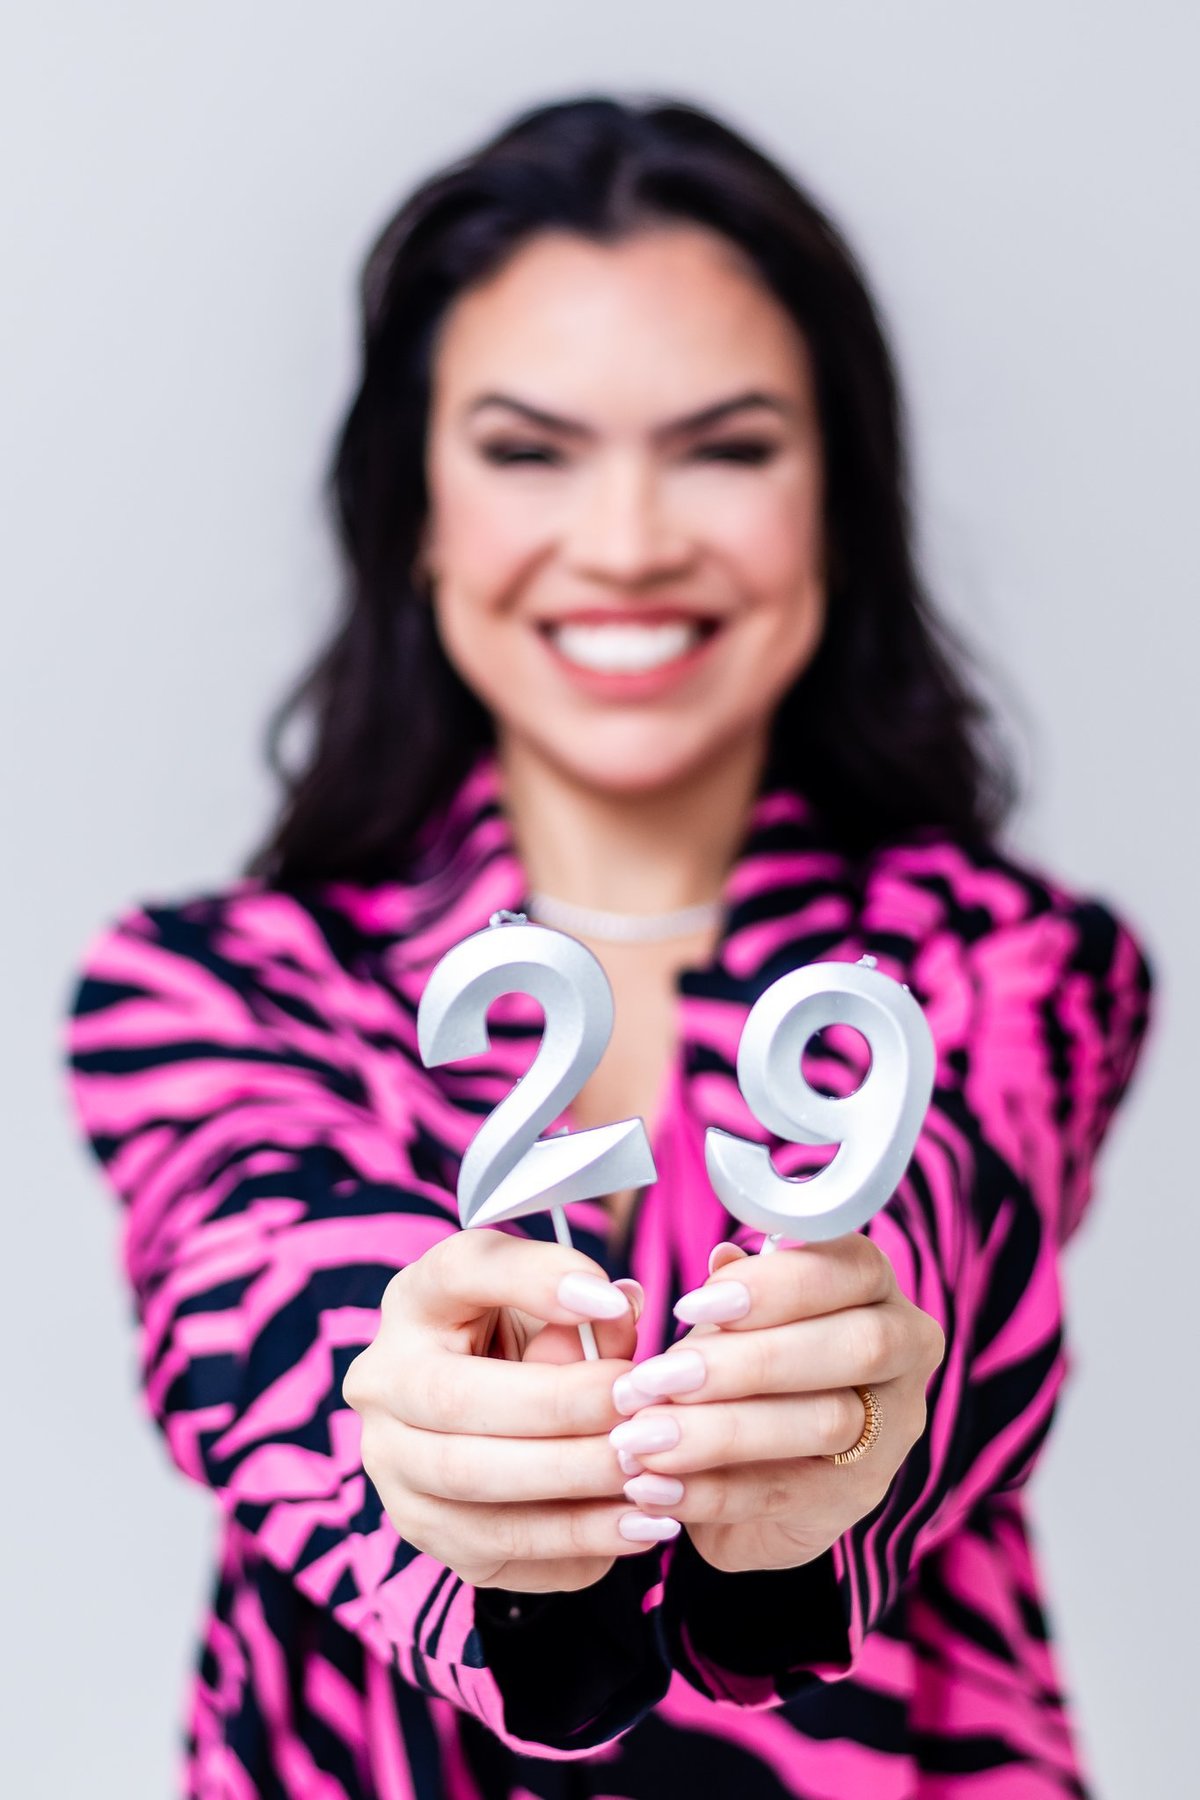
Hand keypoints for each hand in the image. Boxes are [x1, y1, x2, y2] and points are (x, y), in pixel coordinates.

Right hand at [341, 1229, 669, 1593]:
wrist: (489, 1416)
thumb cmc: (533, 1343)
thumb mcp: (560, 1311)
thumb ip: (592, 1316)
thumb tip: (619, 1314)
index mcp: (417, 1299)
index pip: (459, 1270)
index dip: (534, 1281)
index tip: (611, 1300)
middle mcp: (382, 1379)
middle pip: (456, 1397)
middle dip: (563, 1408)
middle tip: (645, 1413)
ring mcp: (389, 1460)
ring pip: (470, 1482)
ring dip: (573, 1488)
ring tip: (653, 1484)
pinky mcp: (418, 1528)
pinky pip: (491, 1547)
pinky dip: (571, 1545)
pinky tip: (636, 1529)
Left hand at [606, 1236, 944, 1573]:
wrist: (747, 1473)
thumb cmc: (742, 1369)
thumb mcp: (731, 1324)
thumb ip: (731, 1294)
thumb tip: (722, 1259)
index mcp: (874, 1288)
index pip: (854, 1267)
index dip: (775, 1285)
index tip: (688, 1306)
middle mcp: (904, 1353)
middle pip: (855, 1347)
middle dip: (747, 1363)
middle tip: (655, 1380)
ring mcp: (892, 1432)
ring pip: (826, 1423)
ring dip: (720, 1430)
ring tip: (640, 1437)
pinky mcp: (858, 1498)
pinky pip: (788, 1495)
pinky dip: (710, 1492)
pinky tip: (652, 1487)